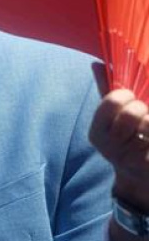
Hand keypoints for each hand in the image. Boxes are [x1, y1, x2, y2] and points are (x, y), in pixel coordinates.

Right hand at [89, 89, 148, 210]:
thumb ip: (105, 90)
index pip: (112, 101)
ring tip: (148, 130)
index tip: (129, 99)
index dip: (125, 96)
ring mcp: (133, 159)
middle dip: (143, 109)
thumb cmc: (127, 138)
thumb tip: (97, 64)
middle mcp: (110, 148)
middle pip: (133, 112)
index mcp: (97, 133)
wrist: (139, 177)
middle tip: (143, 116)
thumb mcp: (112, 117)